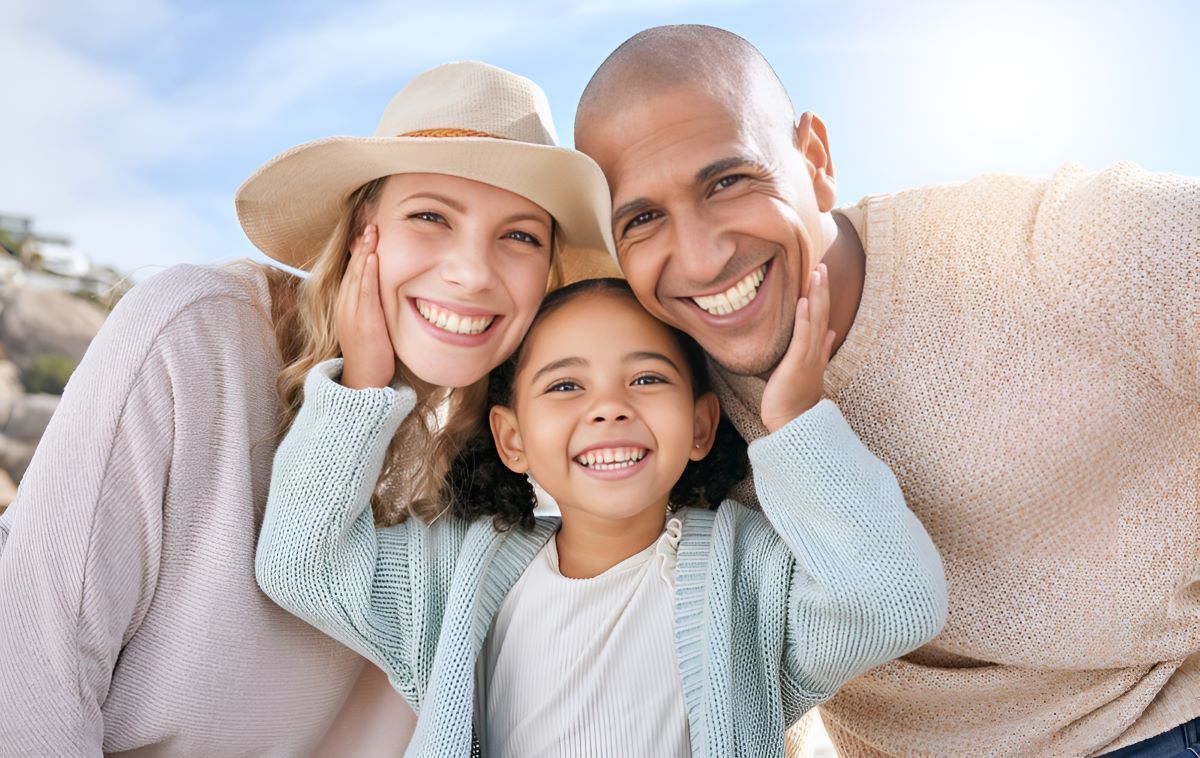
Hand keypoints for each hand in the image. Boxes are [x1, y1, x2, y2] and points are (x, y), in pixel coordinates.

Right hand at [335, 225, 395, 388]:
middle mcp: (346, 306)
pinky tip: (373, 258)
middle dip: (361, 246)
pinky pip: (365, 292)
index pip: (352, 272)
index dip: (359, 252)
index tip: (365, 233)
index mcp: (345, 305)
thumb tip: (381, 293)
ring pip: (358, 276)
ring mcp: (353, 313)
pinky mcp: (364, 321)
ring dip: (365, 252)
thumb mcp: (367, 325)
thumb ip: (370, 307)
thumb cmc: (370, 354)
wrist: (364, 379)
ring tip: (371, 232)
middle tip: (369, 223)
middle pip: (353, 269)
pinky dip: (369, 273)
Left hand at [760, 263, 835, 432]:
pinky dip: (805, 318)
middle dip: (822, 290)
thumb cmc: (794, 399)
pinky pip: (803, 337)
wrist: (791, 423)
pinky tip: (804, 301)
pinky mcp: (798, 363)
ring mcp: (809, 357)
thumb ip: (821, 350)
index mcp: (817, 352)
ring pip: (816, 321)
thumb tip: (831, 332)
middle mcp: (816, 352)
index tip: (822, 276)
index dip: (822, 297)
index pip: (822, 319)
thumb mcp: (808, 370)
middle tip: (822, 266)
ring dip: (816, 296)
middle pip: (822, 315)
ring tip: (817, 274)